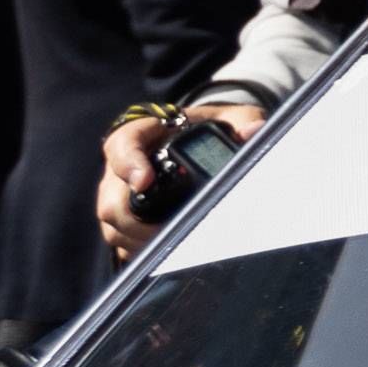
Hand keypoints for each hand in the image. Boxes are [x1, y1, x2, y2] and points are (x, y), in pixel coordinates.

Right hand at [96, 99, 258, 257]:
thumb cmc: (211, 128)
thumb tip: (255, 129)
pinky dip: (140, 247)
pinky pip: (119, 240)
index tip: (144, 180)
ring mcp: (117, 192)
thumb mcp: (231, 119)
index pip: (122, 144)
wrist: (198, 140)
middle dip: (139, 218)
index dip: (129, 164)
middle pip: (112, 197)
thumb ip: (243, 120)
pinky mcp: (121, 217)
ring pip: (112, 223)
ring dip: (140, 237)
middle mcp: (122, 164)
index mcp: (143, 133)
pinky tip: (167, 248)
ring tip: (176, 240)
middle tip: (175, 226)